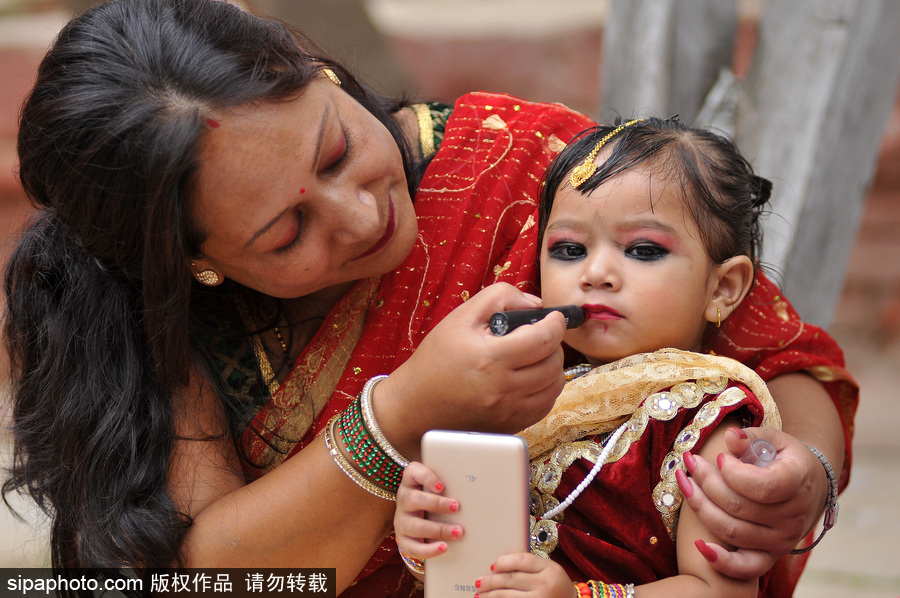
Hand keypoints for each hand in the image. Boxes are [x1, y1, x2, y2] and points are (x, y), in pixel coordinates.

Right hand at [377, 283, 567, 455]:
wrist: (414, 405)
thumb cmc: (435, 360)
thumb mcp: (461, 317)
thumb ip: (499, 297)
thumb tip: (536, 303)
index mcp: (490, 359)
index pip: (544, 339)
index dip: (556, 323)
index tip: (553, 317)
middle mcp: (502, 389)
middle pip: (553, 363)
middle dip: (554, 344)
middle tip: (540, 335)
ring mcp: (508, 412)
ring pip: (554, 387)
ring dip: (552, 367)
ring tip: (535, 356)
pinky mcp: (509, 426)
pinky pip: (545, 406)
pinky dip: (545, 389)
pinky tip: (530, 378)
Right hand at [394, 462, 462, 561]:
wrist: (417, 525)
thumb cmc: (433, 501)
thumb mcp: (436, 490)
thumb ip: (449, 484)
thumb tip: (477, 486)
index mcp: (411, 483)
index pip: (412, 472)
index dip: (426, 478)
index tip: (442, 487)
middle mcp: (403, 500)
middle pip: (414, 500)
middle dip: (437, 504)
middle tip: (457, 507)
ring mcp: (401, 521)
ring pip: (415, 526)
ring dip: (438, 529)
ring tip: (458, 532)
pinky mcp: (403, 540)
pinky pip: (412, 547)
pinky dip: (430, 549)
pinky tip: (444, 547)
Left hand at [475, 552, 572, 597]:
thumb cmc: (557, 587)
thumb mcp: (550, 571)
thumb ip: (530, 566)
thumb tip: (498, 565)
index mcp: (550, 569)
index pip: (522, 560)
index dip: (504, 562)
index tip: (492, 566)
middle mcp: (546, 585)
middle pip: (511, 580)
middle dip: (490, 581)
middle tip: (478, 582)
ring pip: (507, 596)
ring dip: (490, 596)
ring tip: (480, 594)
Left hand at [678, 426, 826, 577]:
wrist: (808, 487)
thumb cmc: (784, 459)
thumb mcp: (773, 440)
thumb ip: (751, 437)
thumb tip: (729, 436)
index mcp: (798, 483)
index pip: (764, 487)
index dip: (735, 474)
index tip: (721, 458)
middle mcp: (793, 516)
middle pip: (739, 507)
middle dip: (707, 482)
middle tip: (691, 462)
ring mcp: (782, 539)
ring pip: (733, 531)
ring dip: (701, 507)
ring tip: (685, 482)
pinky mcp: (770, 555)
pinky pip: (746, 567)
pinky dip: (721, 561)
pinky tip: (699, 545)